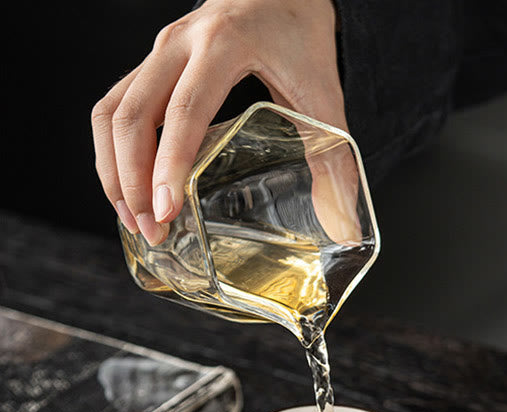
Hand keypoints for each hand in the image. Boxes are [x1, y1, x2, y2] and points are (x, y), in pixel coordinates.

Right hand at [92, 0, 344, 244]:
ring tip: (132, 219)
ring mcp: (158, 51)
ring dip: (112, 169)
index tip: (165, 210)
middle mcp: (179, 43)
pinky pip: (114, 106)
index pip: (184, 111)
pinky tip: (129, 187)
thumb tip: (345, 228)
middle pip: (131, 114)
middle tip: (149, 230)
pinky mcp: (151, 63)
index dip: (169, 164)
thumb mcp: (324, 95)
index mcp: (223, 45)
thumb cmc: (302, 35)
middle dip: (131, 180)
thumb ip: (335, 161)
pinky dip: (113, 151)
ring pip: (110, 111)